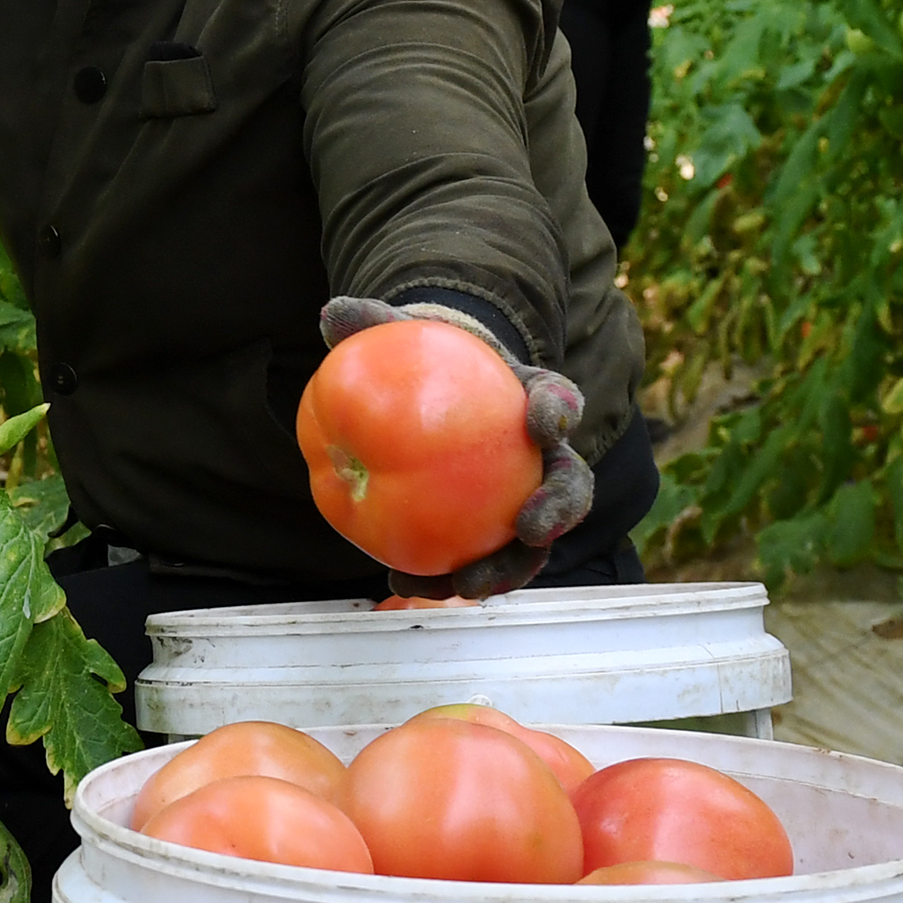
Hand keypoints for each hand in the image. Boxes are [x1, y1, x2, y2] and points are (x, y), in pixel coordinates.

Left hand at [317, 296, 596, 598]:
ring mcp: (520, 499)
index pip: (558, 400)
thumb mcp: (399, 338)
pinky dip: (444, 578)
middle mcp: (540, 456)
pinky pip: (476, 560)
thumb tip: (334, 315)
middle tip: (531, 528)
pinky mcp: (488, 535)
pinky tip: (403, 587)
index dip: (558, 411)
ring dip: (509, 567)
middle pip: (568, 484)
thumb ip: (373, 326)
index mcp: (531, 400)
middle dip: (558, 508)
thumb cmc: (418, 364)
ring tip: (471, 585)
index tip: (545, 422)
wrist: (422, 400)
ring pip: (531, 541)